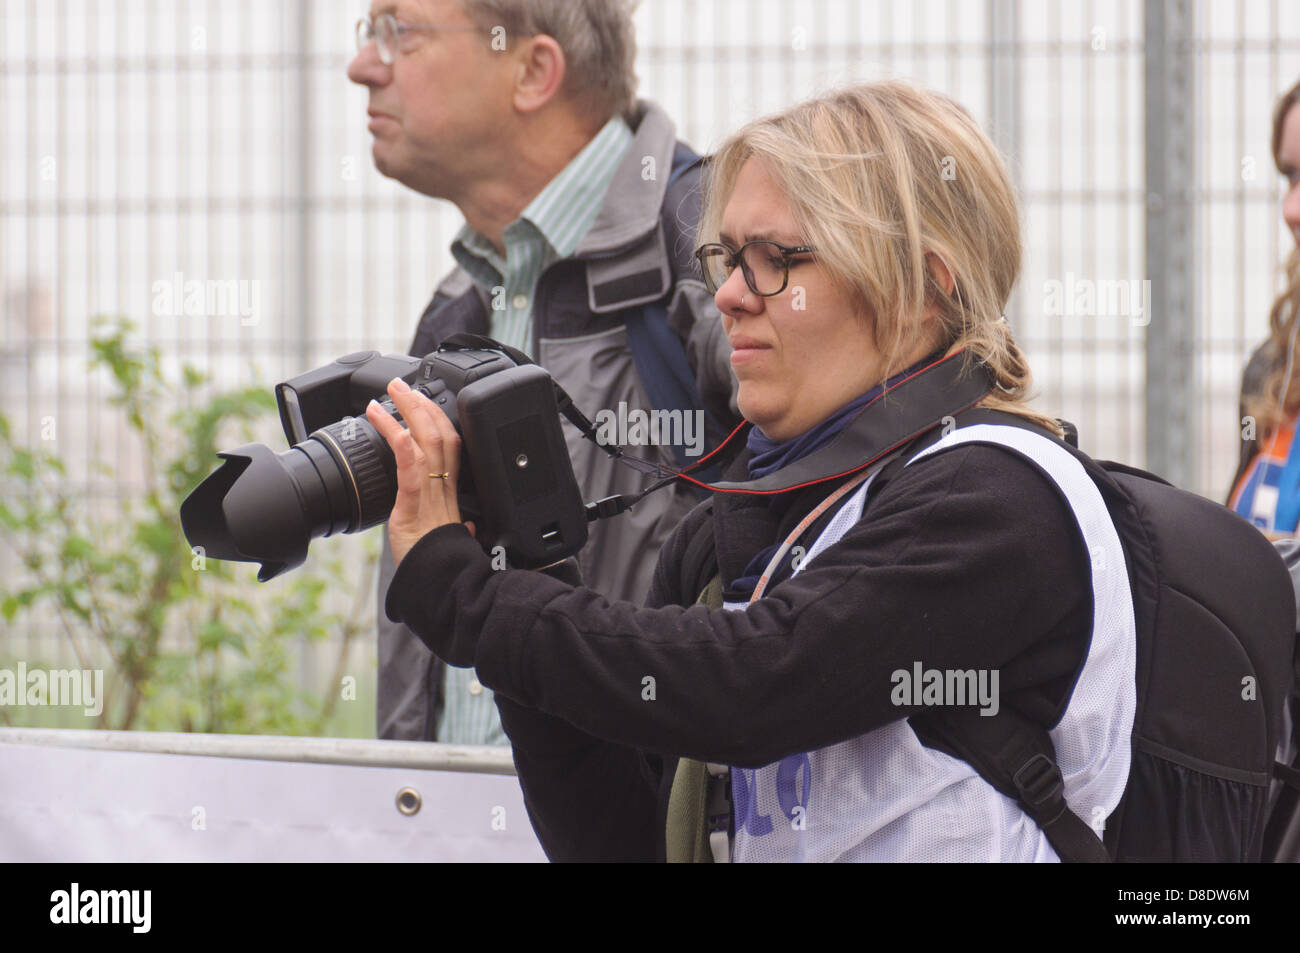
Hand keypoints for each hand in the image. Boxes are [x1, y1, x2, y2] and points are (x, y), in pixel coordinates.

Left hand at [365, 378, 474, 566]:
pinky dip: (399, 440)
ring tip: (391, 393)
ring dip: (407, 411)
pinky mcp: (414, 505)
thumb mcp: (452, 543)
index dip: (440, 420)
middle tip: (402, 384)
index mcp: (451, 495)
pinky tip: (387, 423)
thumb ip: (461, 531)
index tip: (426, 400)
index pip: (452, 447)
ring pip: (427, 441)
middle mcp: (444, 489)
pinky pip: (410, 466)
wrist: (443, 588)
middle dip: (422, 405)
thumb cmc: (442, 568)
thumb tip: (471, 529)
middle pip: (441, 435)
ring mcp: (431, 494)